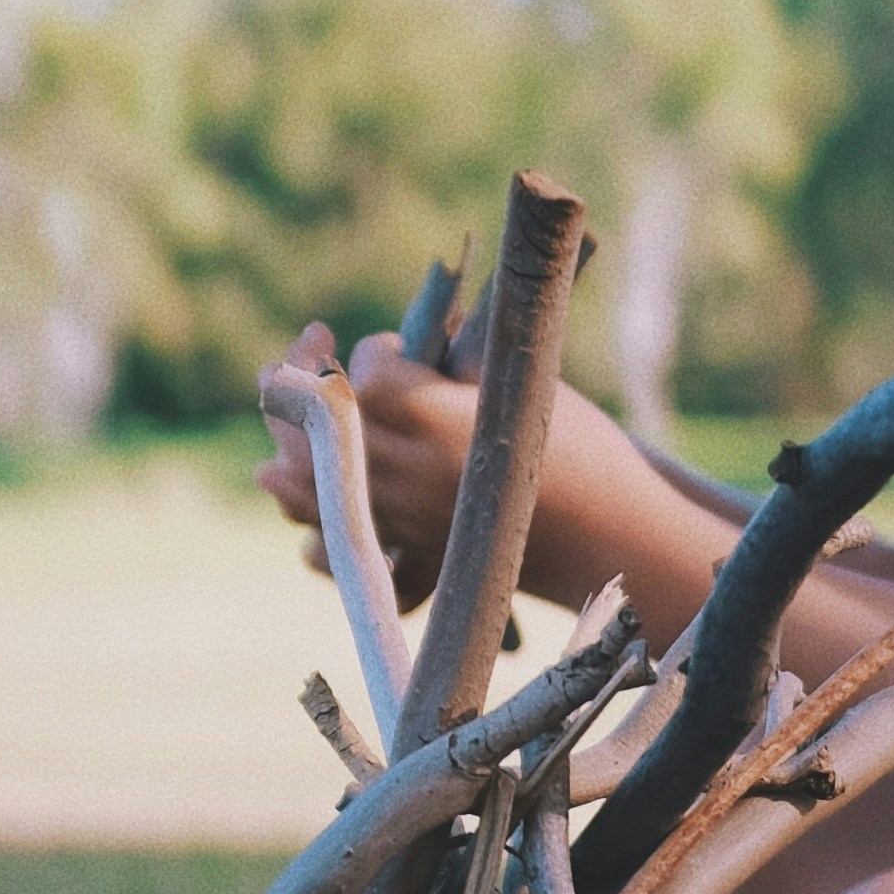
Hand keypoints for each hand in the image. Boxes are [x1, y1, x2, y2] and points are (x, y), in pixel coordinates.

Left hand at [254, 332, 721, 630]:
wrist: (610, 535)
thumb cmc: (576, 445)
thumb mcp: (518, 379)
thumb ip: (450, 356)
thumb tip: (400, 331)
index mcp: (432, 417)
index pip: (362, 372)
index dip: (367, 352)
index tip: (377, 343)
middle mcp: (405, 473)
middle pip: (313, 428)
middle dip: (295, 387)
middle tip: (297, 358)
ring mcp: (401, 524)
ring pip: (308, 492)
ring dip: (288, 457)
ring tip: (283, 434)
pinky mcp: (410, 562)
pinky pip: (335, 554)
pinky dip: (315, 532)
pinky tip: (310, 508)